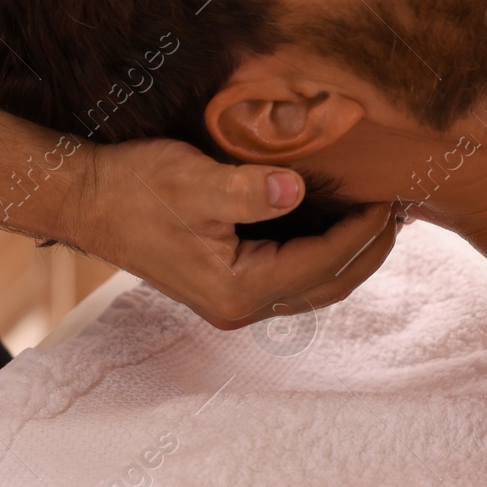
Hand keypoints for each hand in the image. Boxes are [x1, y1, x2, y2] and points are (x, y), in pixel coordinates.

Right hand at [65, 137, 402, 328]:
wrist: (84, 198)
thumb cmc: (133, 186)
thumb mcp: (191, 181)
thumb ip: (246, 190)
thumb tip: (296, 189)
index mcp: (237, 288)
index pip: (323, 263)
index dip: (363, 231)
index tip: (391, 197)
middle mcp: (239, 305)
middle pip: (329, 284)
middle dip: (370, 249)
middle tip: (402, 209)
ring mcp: (234, 299)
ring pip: (315, 284)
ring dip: (351, 253)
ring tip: (382, 216)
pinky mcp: (228, 283)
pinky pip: (294, 274)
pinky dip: (324, 251)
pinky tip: (337, 221)